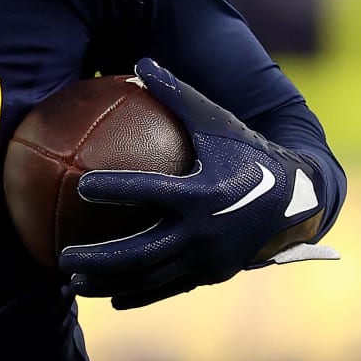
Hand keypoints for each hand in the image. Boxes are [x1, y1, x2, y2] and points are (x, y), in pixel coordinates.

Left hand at [59, 60, 322, 309]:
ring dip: (109, 283)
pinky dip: (138, 296)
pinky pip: (168, 290)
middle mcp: (204, 232)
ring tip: (72, 283)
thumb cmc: (250, 155)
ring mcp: (207, 260)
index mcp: (204, 193)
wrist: (297, 202)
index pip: (152, 192)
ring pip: (150, 278)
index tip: (82, 185)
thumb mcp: (219, 123)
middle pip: (142, 252)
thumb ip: (179, 95)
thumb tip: (141, 61)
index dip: (116, 188)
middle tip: (63, 257)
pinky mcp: (211, 275)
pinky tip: (111, 298)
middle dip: (100, 258)